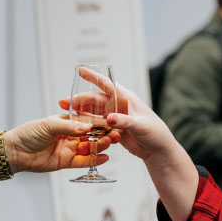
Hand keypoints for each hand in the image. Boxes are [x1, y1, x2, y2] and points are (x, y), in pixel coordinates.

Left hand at [5, 116, 119, 172]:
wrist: (15, 152)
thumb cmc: (28, 134)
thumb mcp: (48, 125)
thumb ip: (68, 127)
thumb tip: (87, 127)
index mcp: (65, 122)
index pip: (86, 121)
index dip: (99, 122)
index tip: (111, 121)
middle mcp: (69, 135)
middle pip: (91, 135)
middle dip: (103, 134)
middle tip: (115, 133)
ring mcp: (69, 149)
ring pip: (89, 148)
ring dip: (101, 146)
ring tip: (111, 143)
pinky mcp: (66, 162)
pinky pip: (84, 161)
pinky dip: (94, 160)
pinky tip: (105, 157)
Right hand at [58, 68, 176, 164]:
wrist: (159, 150)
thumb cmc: (156, 133)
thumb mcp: (141, 126)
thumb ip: (125, 122)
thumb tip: (109, 118)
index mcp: (127, 98)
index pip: (107, 84)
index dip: (93, 77)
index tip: (80, 70)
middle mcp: (119, 105)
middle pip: (95, 99)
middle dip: (79, 99)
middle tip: (63, 102)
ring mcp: (116, 117)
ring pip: (94, 113)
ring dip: (81, 113)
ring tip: (66, 114)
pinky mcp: (114, 129)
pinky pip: (97, 125)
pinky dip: (88, 126)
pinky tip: (77, 127)